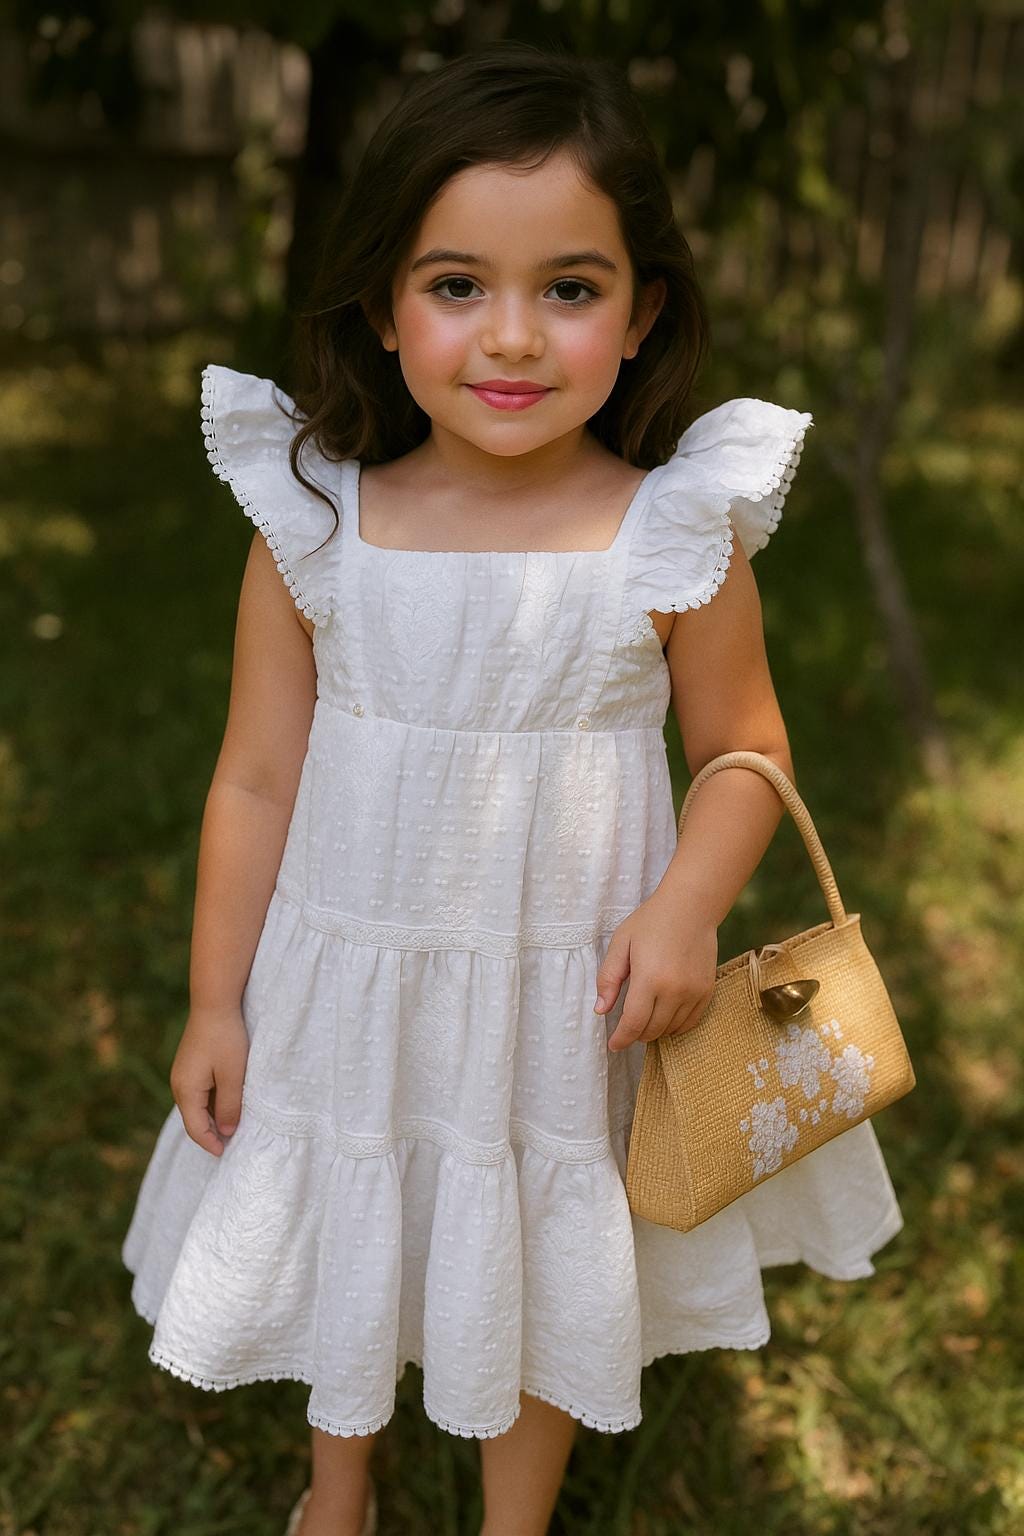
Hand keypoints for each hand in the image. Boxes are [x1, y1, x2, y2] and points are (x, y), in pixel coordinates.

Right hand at [169, 1004, 249, 1156]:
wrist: (214, 1003)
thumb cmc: (226, 1038)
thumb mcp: (233, 1075)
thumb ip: (230, 1106)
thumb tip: (227, 1132)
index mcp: (186, 1091)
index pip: (195, 1128)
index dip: (211, 1143)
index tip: (226, 1153)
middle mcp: (179, 1085)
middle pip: (193, 1119)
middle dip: (211, 1133)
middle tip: (232, 1143)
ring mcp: (182, 1074)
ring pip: (197, 1106)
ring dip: (213, 1117)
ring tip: (234, 1125)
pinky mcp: (190, 1065)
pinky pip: (199, 1092)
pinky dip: (212, 1102)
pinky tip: (228, 1101)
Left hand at [595, 893, 718, 1051]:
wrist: (691, 907)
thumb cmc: (651, 922)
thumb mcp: (621, 943)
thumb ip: (608, 978)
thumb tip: (600, 1010)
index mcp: (649, 978)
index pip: (633, 1023)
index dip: (621, 1039)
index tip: (613, 1046)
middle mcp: (674, 990)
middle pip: (652, 1030)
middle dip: (635, 1035)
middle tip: (626, 1029)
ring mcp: (694, 992)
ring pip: (671, 1029)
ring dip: (655, 1031)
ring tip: (644, 1020)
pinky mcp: (707, 990)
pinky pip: (690, 1022)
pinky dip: (675, 1026)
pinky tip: (664, 1018)